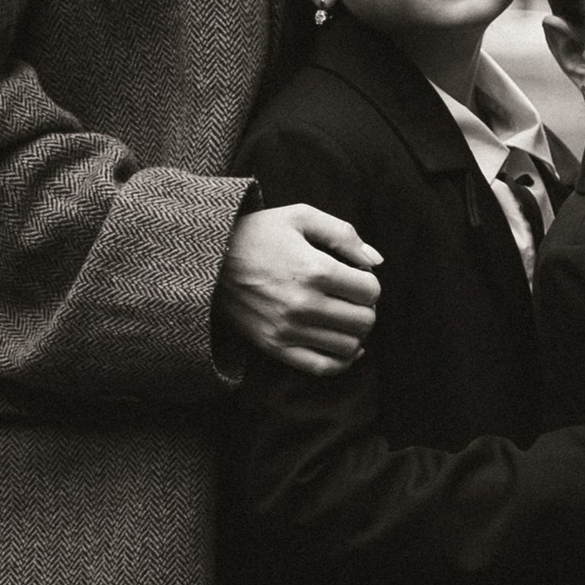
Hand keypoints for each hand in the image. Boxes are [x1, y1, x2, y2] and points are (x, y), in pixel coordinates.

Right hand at [220, 204, 381, 374]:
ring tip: (342, 316)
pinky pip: (323, 367)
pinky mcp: (275, 347)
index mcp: (314, 269)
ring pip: (349, 346)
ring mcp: (288, 330)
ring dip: (355, 332)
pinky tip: (341, 343)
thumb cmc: (258, 233)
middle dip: (365, 307)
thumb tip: (376, 262)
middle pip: (364, 320)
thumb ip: (344, 234)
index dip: (369, 282)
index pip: (370, 291)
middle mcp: (303, 304)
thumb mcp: (300, 216)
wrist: (208, 259)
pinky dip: (342, 360)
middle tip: (350, 297)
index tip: (355, 276)